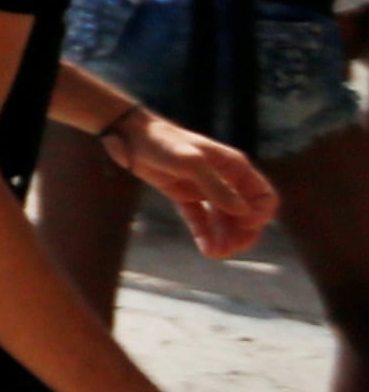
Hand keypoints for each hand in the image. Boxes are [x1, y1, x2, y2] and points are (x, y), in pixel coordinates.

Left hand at [111, 116, 279, 260]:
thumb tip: (242, 211)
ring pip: (225, 219)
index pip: (263, 196)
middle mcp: (224, 178)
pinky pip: (201, 219)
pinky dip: (206, 234)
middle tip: (229, 249)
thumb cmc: (162, 143)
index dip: (260, 214)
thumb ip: (215, 186)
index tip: (245, 225)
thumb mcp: (190, 163)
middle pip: (246, 213)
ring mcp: (204, 188)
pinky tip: (207, 250)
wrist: (128, 136)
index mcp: (234, 167)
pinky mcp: (184, 195)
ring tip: (216, 254)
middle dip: (243, 233)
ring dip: (225, 238)